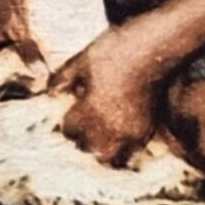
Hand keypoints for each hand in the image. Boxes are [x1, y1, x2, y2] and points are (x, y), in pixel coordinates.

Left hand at [51, 22, 171, 167]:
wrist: (154, 47)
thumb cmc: (116, 50)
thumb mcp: (82, 60)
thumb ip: (64, 79)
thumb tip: (50, 92)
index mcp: (89, 109)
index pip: (69, 130)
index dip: (68, 122)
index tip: (72, 113)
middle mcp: (109, 126)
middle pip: (87, 148)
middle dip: (82, 138)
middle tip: (85, 126)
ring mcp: (130, 130)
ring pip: (110, 157)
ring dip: (103, 149)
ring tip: (102, 135)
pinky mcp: (147, 128)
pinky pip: (132, 151)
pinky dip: (124, 147)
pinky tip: (120, 133)